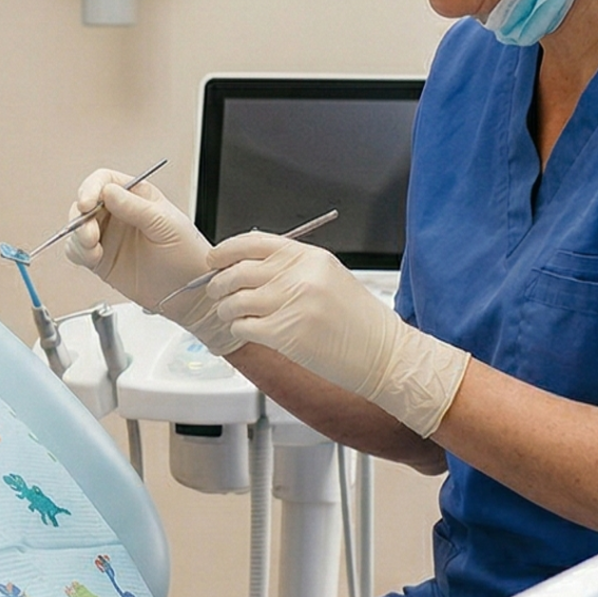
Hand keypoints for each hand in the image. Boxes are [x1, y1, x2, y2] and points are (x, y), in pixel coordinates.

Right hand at [66, 172, 232, 348]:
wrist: (189, 292)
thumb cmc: (187, 254)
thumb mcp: (166, 226)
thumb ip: (136, 208)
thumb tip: (108, 192)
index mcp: (137, 196)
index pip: (104, 181)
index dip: (91, 189)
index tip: (87, 203)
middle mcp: (119, 213)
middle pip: (85, 203)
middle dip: (81, 217)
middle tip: (89, 234)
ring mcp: (108, 236)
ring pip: (77, 227)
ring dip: (78, 236)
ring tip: (93, 249)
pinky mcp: (101, 259)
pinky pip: (77, 250)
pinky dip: (78, 253)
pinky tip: (94, 259)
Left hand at [203, 234, 467, 437]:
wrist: (384, 354)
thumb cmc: (358, 320)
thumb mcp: (328, 277)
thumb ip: (291, 267)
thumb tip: (245, 264)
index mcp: (309, 257)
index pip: (252, 242)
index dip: (225, 251)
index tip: (213, 260)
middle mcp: (298, 276)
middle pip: (236, 271)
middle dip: (218, 283)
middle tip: (216, 292)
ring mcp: (291, 305)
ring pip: (233, 300)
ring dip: (225, 308)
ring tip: (232, 314)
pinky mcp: (286, 335)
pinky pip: (242, 326)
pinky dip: (238, 329)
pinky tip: (247, 330)